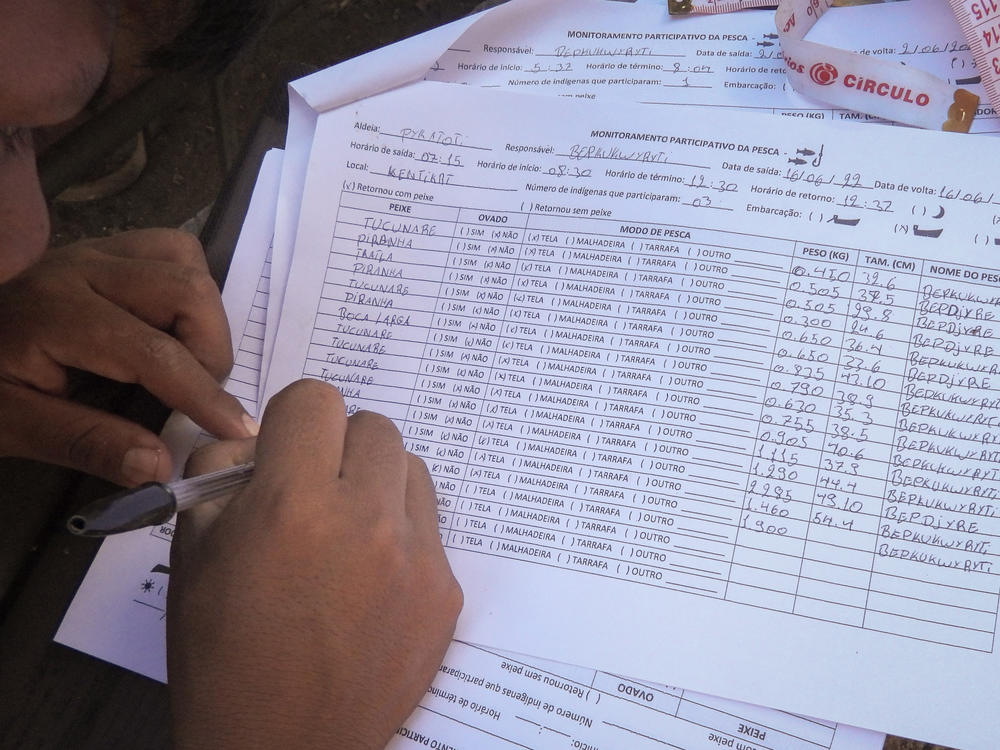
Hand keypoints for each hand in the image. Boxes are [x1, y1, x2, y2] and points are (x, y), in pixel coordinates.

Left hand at [0, 229, 255, 484]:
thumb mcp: (12, 427)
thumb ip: (85, 444)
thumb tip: (161, 465)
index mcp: (55, 314)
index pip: (152, 352)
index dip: (201, 394)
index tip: (235, 430)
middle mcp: (81, 268)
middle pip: (186, 289)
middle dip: (210, 350)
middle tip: (197, 397)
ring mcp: (95, 250)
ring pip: (186, 262)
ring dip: (204, 316)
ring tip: (187, 362)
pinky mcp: (106, 249)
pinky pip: (171, 252)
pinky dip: (190, 290)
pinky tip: (173, 329)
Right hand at [167, 380, 462, 749]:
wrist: (279, 746)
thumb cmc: (223, 655)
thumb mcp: (192, 552)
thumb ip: (221, 472)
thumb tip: (257, 438)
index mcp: (293, 504)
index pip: (317, 399)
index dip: (292, 421)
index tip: (286, 448)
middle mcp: (365, 521)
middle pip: (373, 426)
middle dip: (338, 447)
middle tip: (315, 489)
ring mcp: (415, 559)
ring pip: (410, 468)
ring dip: (378, 483)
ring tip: (347, 530)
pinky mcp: (445, 593)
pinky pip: (431, 527)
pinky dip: (401, 535)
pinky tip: (370, 577)